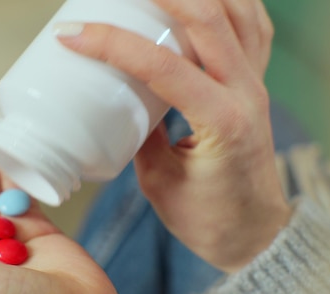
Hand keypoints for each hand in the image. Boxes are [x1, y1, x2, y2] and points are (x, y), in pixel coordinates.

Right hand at [57, 0, 291, 272]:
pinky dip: (231, 3)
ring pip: (239, 11)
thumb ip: (138, 134)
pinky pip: (253, 26)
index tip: (72, 33)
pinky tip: (205, 1)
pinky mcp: (257, 84)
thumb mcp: (159, 182)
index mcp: (222, 123)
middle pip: (208, 18)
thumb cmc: (211, 219)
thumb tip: (115, 96)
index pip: (163, 67)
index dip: (113, 44)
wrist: (256, 233)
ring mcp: (257, 85)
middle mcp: (247, 94)